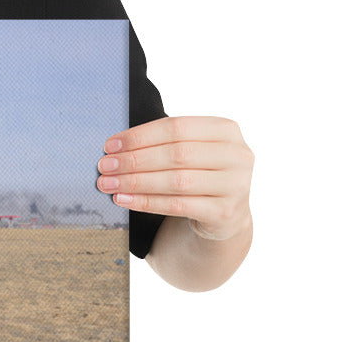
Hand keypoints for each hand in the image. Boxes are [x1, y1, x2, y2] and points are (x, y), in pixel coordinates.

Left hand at [97, 116, 253, 241]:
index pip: (176, 127)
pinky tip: (123, 200)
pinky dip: (146, 202)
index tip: (110, 145)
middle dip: (134, 160)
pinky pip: (177, 205)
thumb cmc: (198, 174)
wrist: (224, 214)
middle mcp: (237, 155)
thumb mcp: (190, 151)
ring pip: (176, 181)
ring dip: (136, 182)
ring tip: (108, 184)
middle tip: (104, 166)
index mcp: (226, 130)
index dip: (140, 136)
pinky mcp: (226, 212)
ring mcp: (236, 185)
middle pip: (176, 154)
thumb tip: (114, 148)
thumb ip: (163, 142)